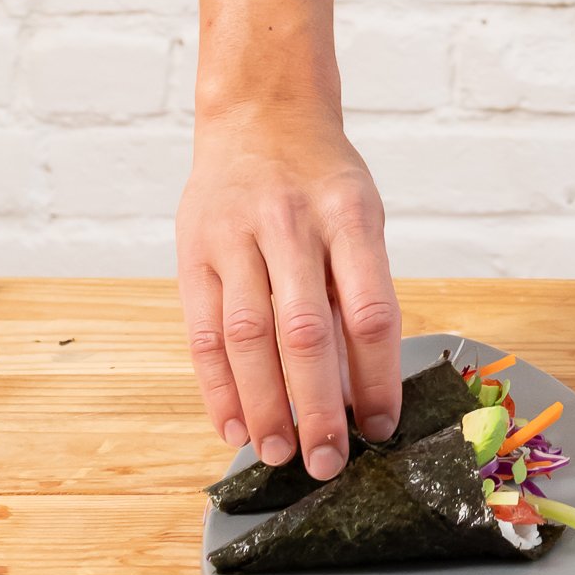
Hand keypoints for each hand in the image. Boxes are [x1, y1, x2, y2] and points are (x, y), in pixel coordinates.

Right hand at [177, 105, 400, 479]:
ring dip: (263, 406)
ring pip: (248, 337)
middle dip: (316, 408)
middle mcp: (292, 224)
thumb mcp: (359, 214)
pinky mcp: (193, 252)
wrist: (260, 111)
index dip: (375, 377)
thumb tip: (358, 389)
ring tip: (278, 455)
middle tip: (327, 463)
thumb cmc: (321, 176)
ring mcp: (236, 236)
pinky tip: (233, 426)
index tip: (381, 427)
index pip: (369, 309)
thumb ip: (356, 290)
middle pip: (305, 332)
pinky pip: (203, 332)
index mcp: (349, 215)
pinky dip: (217, 387)